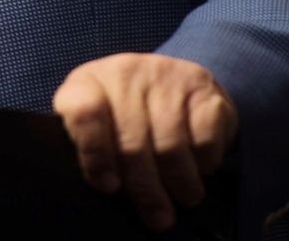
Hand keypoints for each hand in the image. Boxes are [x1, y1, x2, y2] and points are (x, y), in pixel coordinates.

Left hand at [51, 52, 238, 231]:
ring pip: (170, 144)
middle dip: (146, 189)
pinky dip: (204, 162)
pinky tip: (198, 167)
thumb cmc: (122, 116)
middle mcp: (124, 72)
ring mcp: (164, 74)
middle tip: (158, 218)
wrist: (168, 80)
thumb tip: (107, 192)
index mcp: (87, 83)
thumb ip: (90, 153)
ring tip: (184, 199)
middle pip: (131, 142)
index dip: (95, 155)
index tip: (109, 187)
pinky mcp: (200, 83)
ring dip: (179, 182)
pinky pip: (204, 137)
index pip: (84, 114)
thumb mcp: (95, 128)